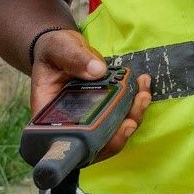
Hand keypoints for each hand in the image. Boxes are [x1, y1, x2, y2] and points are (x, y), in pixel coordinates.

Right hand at [32, 29, 152, 162]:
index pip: (66, 141)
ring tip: (143, 95)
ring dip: (132, 117)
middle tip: (133, 116)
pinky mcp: (102, 108)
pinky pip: (119, 114)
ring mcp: (88, 117)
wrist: (62, 46)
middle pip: (95, 141)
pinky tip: (142, 87)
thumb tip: (97, 71)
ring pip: (111, 130)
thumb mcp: (59, 48)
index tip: (108, 136)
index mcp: (49, 114)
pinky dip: (133, 104)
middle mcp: (69, 121)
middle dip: (118, 132)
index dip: (88, 146)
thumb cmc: (53, 50)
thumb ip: (74, 58)